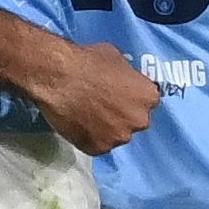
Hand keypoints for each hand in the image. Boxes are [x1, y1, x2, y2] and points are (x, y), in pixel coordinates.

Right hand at [25, 41, 159, 154]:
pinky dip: (90, 138)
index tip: (120, 95)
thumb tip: (125, 81)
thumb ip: (128, 76)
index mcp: (149, 97)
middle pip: (134, 120)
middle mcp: (140, 120)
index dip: (132, 98)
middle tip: (103, 106)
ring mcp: (119, 137)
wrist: (59, 78)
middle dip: (123, 115)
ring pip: (116, 134)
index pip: (147, 101)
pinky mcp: (98, 149)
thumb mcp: (119, 60)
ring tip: (88, 115)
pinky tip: (79, 125)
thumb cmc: (89, 61)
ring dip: (107, 128)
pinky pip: (97, 145)